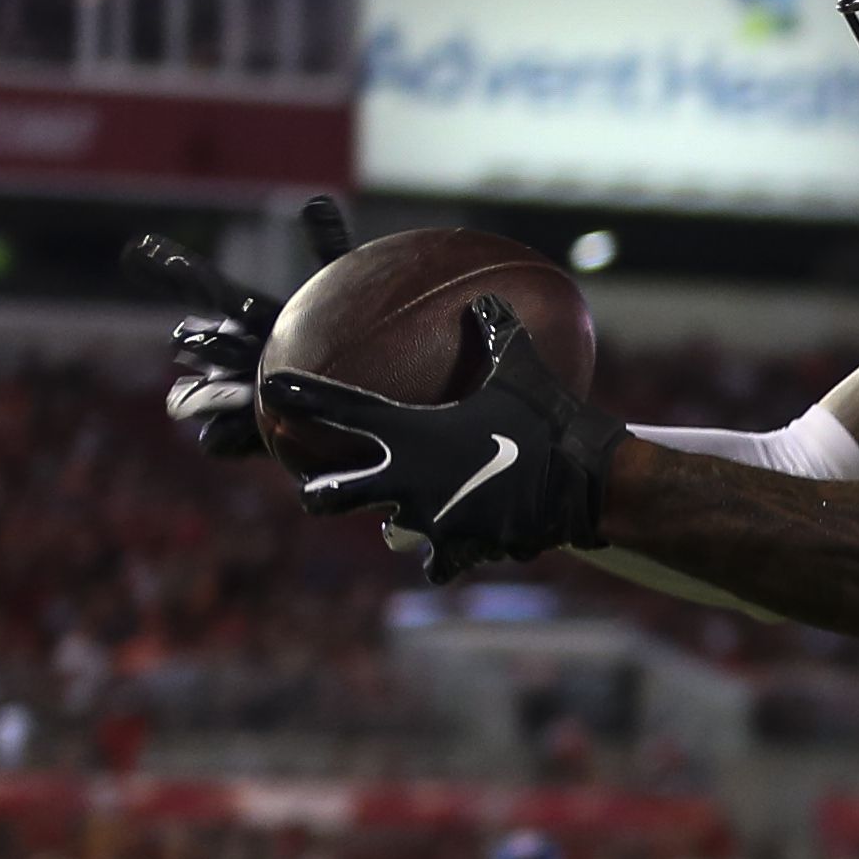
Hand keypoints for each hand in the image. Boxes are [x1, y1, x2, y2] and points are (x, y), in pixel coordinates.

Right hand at [123, 198, 347, 460]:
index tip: (144, 248)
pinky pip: (213, 441)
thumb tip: (318, 200)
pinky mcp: (241, 435)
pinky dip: (221, 436)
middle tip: (209, 338)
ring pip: (189, 396)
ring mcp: (231, 393)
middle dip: (205, 341)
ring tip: (243, 394)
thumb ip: (328, 244)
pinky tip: (244, 433)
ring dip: (209, 393)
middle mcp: (229, 352)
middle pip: (197, 342)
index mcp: (244, 313)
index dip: (172, 267)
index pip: (200, 284)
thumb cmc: (338, 339)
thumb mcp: (335, 292)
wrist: (349, 401)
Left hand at [260, 297, 623, 579]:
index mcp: (409, 432)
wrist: (585, 482)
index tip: (273, 390)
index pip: (340, 409)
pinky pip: (444, 559)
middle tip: (312, 485)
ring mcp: (430, 518)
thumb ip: (497, 334)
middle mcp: (407, 479)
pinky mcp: (463, 546)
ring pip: (388, 534)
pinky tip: (453, 559)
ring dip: (392, 530)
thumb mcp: (523, 369)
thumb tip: (488, 299)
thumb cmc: (549, 419)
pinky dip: (449, 557)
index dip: (301, 396)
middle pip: (334, 492)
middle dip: (317, 490)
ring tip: (394, 530)